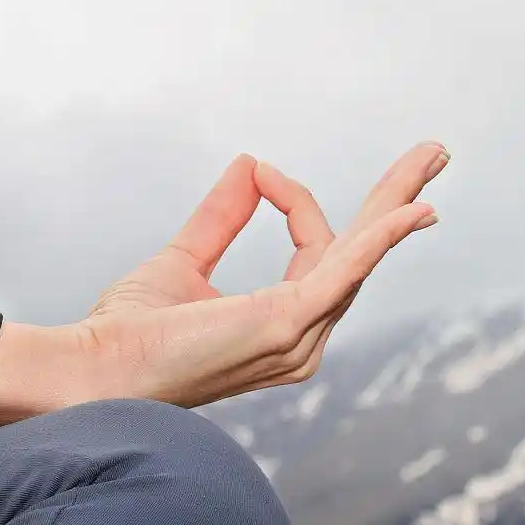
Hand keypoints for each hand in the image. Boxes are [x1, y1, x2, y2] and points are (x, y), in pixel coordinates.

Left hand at [0, 141, 449, 427]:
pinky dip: (382, 235)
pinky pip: (347, 270)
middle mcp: (302, 337)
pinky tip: (413, 209)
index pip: (317, 249)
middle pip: (361, 254)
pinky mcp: (288, 324)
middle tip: (433, 152)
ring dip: (396, 199)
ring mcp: (300, 335)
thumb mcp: (182, 260)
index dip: (294, 200)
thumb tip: (248, 165)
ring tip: (431, 154)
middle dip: (396, 199)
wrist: (91, 371)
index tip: (258, 171)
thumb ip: (220, 217)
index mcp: (282, 323)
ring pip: (360, 253)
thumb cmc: (127, 334)